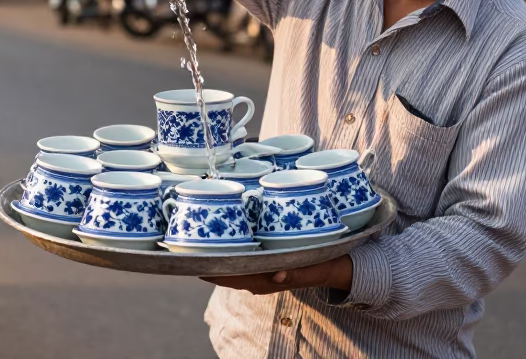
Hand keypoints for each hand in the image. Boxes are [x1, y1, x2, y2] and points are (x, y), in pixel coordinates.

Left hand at [202, 255, 352, 295]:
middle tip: (186, 248)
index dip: (213, 270)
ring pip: (233, 269)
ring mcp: (263, 273)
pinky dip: (230, 256)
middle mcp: (262, 278)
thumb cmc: (326, 265)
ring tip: (198, 245)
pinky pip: (243, 263)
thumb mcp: (315, 268)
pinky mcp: (267, 266)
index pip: (234, 277)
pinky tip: (222, 245)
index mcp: (269, 280)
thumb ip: (298, 274)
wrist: (339, 267)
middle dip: (208, 263)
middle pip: (227, 274)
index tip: (194, 261)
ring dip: (217, 260)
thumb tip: (277, 275)